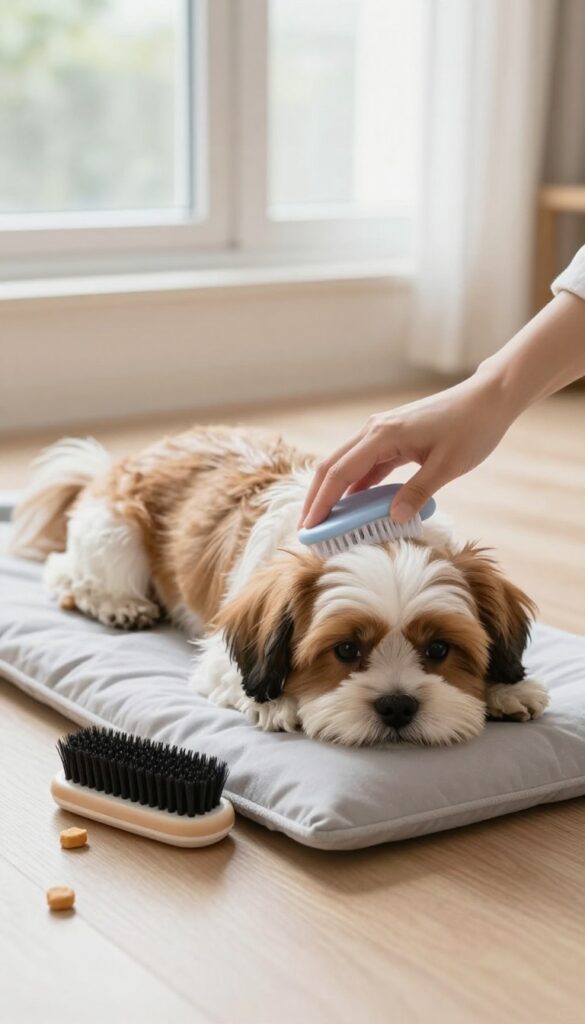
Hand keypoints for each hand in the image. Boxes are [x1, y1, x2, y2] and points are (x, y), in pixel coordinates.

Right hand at [300, 372, 513, 527]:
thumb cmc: (472, 428)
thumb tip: (393, 518)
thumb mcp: (448, 465)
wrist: (488, 399)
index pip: (340, 472)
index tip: (309, 527)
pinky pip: (365, 465)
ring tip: (326, 523)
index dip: (322, 502)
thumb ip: (418, 492)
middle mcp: (375, 431)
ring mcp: (382, 433)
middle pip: (332, 466)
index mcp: (383, 435)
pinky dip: (356, 486)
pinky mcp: (393, 439)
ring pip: (346, 465)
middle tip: (306, 530)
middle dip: (316, 498)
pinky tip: (354, 508)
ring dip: (333, 493)